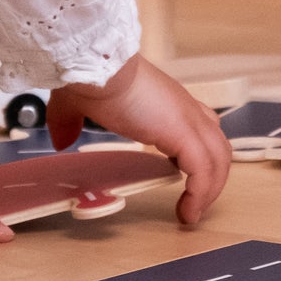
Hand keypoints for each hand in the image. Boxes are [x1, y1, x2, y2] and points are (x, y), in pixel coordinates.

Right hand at [47, 55, 229, 226]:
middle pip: (217, 144)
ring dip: (209, 191)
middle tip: (193, 202)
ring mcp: (188, 119)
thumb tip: (61, 140)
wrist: (98, 66)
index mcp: (165, 100)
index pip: (200, 125)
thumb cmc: (90, 78)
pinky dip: (201, 195)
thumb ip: (68, 120)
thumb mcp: (75, 103)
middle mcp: (184, 108)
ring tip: (191, 213)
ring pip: (219, 159)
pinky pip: (204, 172)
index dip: (197, 152)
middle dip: (211, 176)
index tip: (182, 174)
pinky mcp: (184, 133)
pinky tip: (187, 212)